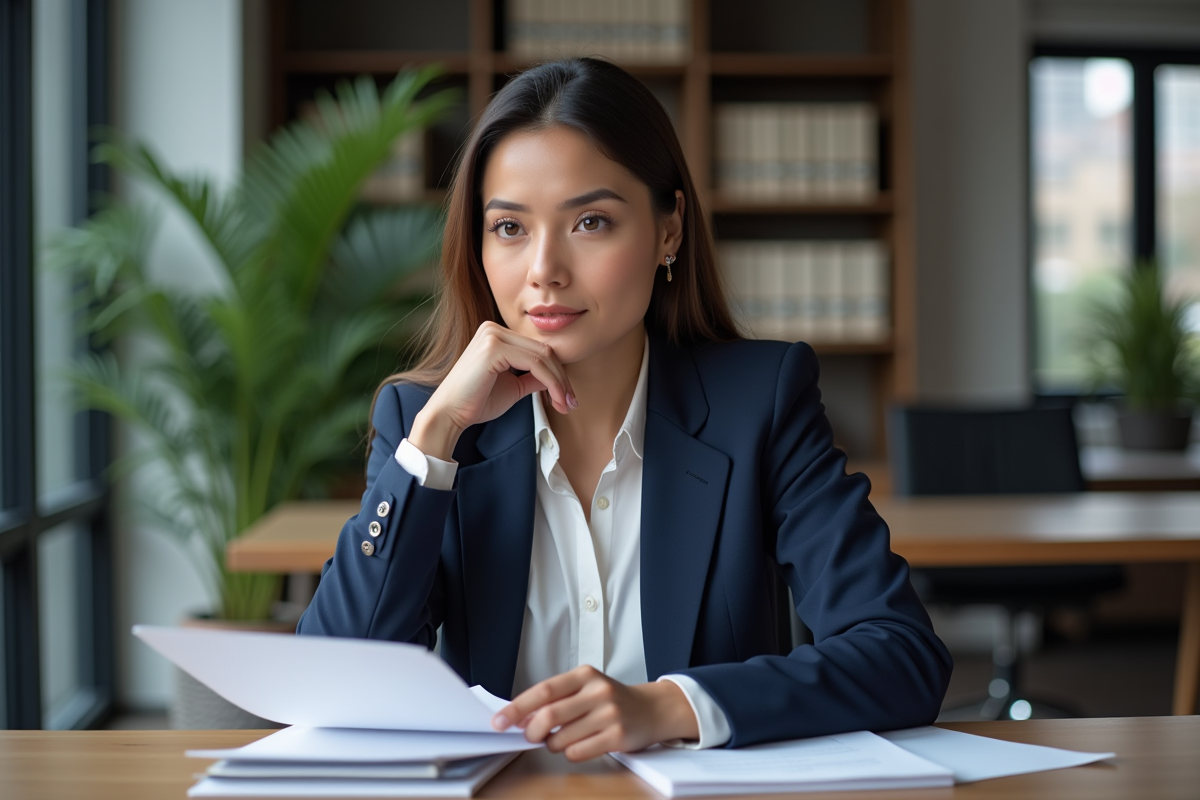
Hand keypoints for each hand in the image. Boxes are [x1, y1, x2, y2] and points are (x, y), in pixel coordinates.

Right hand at [409, 321, 575, 459]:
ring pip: (543, 356)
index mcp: (496, 334)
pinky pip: (534, 364)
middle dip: (562, 379)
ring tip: (565, 404)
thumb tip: (556, 377)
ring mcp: (493, 336)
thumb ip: (533, 377)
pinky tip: (554, 399)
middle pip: (544, 350)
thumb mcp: (513, 386)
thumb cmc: (476, 402)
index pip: (538, 349)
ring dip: (559, 383)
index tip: (566, 397)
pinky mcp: (494, 348)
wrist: (450, 414)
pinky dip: (550, 382)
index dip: (557, 373)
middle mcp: (494, 329)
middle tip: (570, 403)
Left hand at [491, 666, 699, 760]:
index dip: (518, 708)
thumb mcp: (585, 688)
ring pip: (561, 739)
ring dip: (552, 745)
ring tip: (561, 739)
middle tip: (531, 736)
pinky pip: (577, 752)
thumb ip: (556, 699)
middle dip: (532, 731)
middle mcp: (598, 691)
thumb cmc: (611, 699)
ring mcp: (610, 714)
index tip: (500, 721)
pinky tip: (579, 745)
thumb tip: (520, 718)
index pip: (543, 691)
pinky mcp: (618, 736)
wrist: (651, 709)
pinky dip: (569, 753)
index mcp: (585, 674)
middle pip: (549, 716)